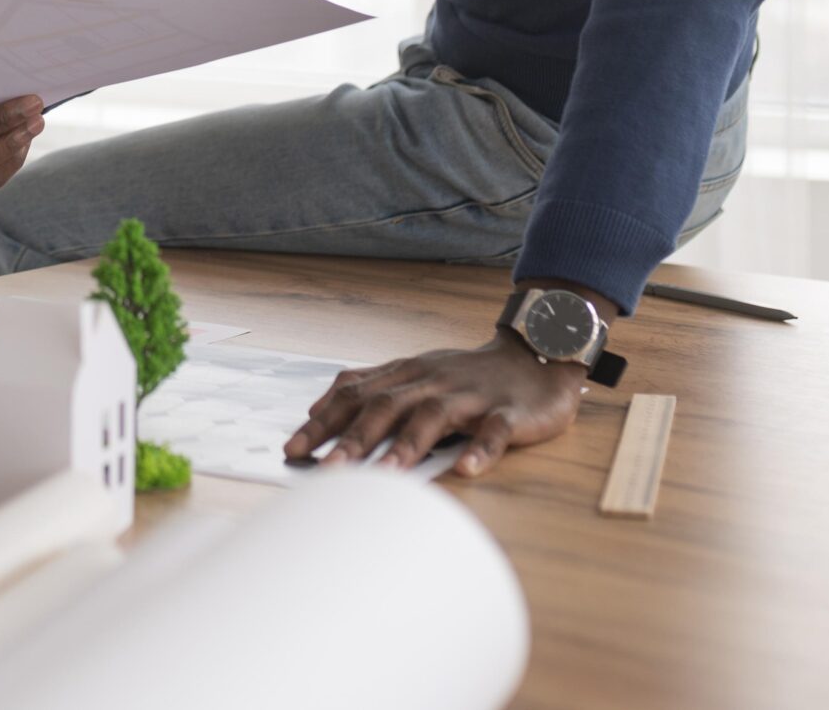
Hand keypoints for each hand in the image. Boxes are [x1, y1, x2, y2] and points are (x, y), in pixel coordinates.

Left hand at [281, 336, 586, 478]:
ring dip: (407, 446)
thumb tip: (317, 408)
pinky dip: (479, 449)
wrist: (536, 353)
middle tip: (327, 472)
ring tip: (385, 476)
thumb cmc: (467, 374)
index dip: (323, 421)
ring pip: (434, 417)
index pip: (355, 394)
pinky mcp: (510, 412)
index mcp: (406, 374)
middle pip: (386, 407)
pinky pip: (494, 431)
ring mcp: (471, 396)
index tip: (292, 448)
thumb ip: (369, 388)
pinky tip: (465, 470)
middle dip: (354, 440)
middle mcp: (432, 382)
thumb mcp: (414, 373)